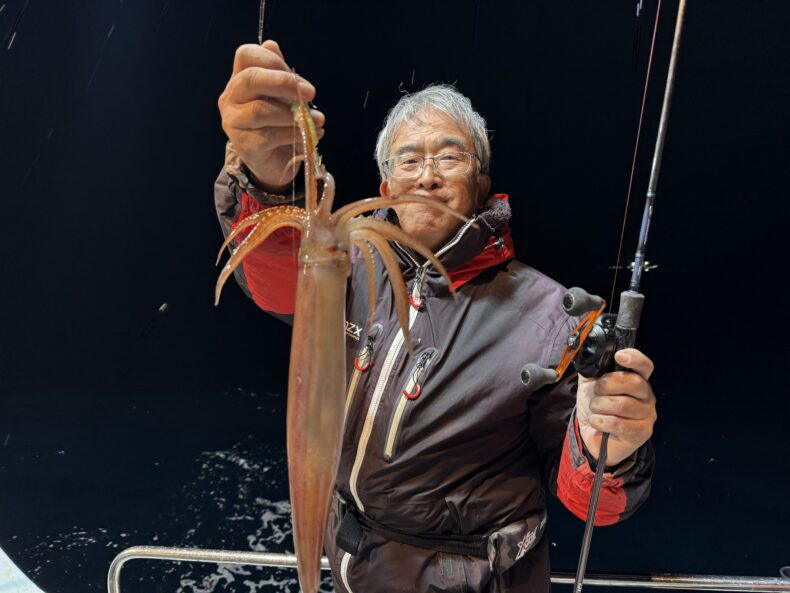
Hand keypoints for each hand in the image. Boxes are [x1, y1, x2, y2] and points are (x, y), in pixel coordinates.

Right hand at [218, 40, 325, 191]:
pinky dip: (295, 134)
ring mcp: (234, 123)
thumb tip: (273, 46)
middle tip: (311, 93)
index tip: (297, 78)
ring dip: (294, 115)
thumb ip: (279, 74)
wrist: (274, 163)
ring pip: (262, 110)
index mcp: (240, 80)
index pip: (246, 55)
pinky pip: (271, 136)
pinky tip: (313, 135)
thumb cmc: (278, 124)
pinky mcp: (245, 146)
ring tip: (316, 120)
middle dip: (284, 83)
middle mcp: (231, 98)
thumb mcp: (282, 97)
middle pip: (250, 79)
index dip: (273, 60)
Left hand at [575, 348, 656, 465]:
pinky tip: (597, 422)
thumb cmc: (595, 407)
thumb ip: (591, 367)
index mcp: (636, 379)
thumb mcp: (590, 383)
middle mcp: (646, 396)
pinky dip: (600, 422)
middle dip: (607, 385)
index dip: (635, 358)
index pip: (644, 365)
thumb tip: (588, 353)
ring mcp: (647, 414)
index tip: (619, 356)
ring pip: (623, 404)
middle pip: (634, 382)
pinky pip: (618, 423)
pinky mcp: (642, 432)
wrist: (591, 435)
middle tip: (597, 392)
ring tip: (595, 409)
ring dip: (600, 406)